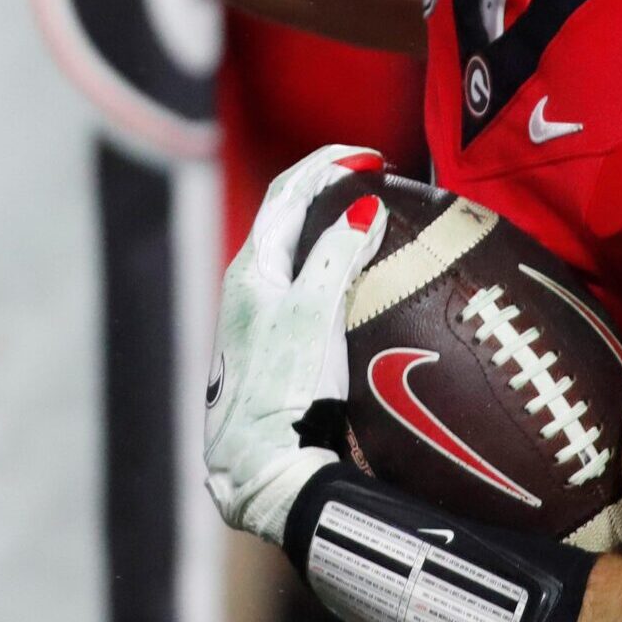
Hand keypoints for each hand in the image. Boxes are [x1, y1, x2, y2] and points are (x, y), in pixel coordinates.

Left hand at [205, 144, 389, 544]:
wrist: (261, 465)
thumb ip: (336, 256)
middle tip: (374, 177)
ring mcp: (257, 316)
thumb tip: (362, 207)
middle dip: (328, 187)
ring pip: (293, 249)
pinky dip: (329, 262)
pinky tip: (357, 279)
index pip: (287, 193)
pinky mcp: (271, 345)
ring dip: (327, 224)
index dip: (326, 164)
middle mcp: (248, 286)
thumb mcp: (315, 315)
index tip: (370, 156)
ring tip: (371, 217)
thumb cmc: (285, 387)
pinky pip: (301, 281)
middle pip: (286, 215)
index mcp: (251, 268)